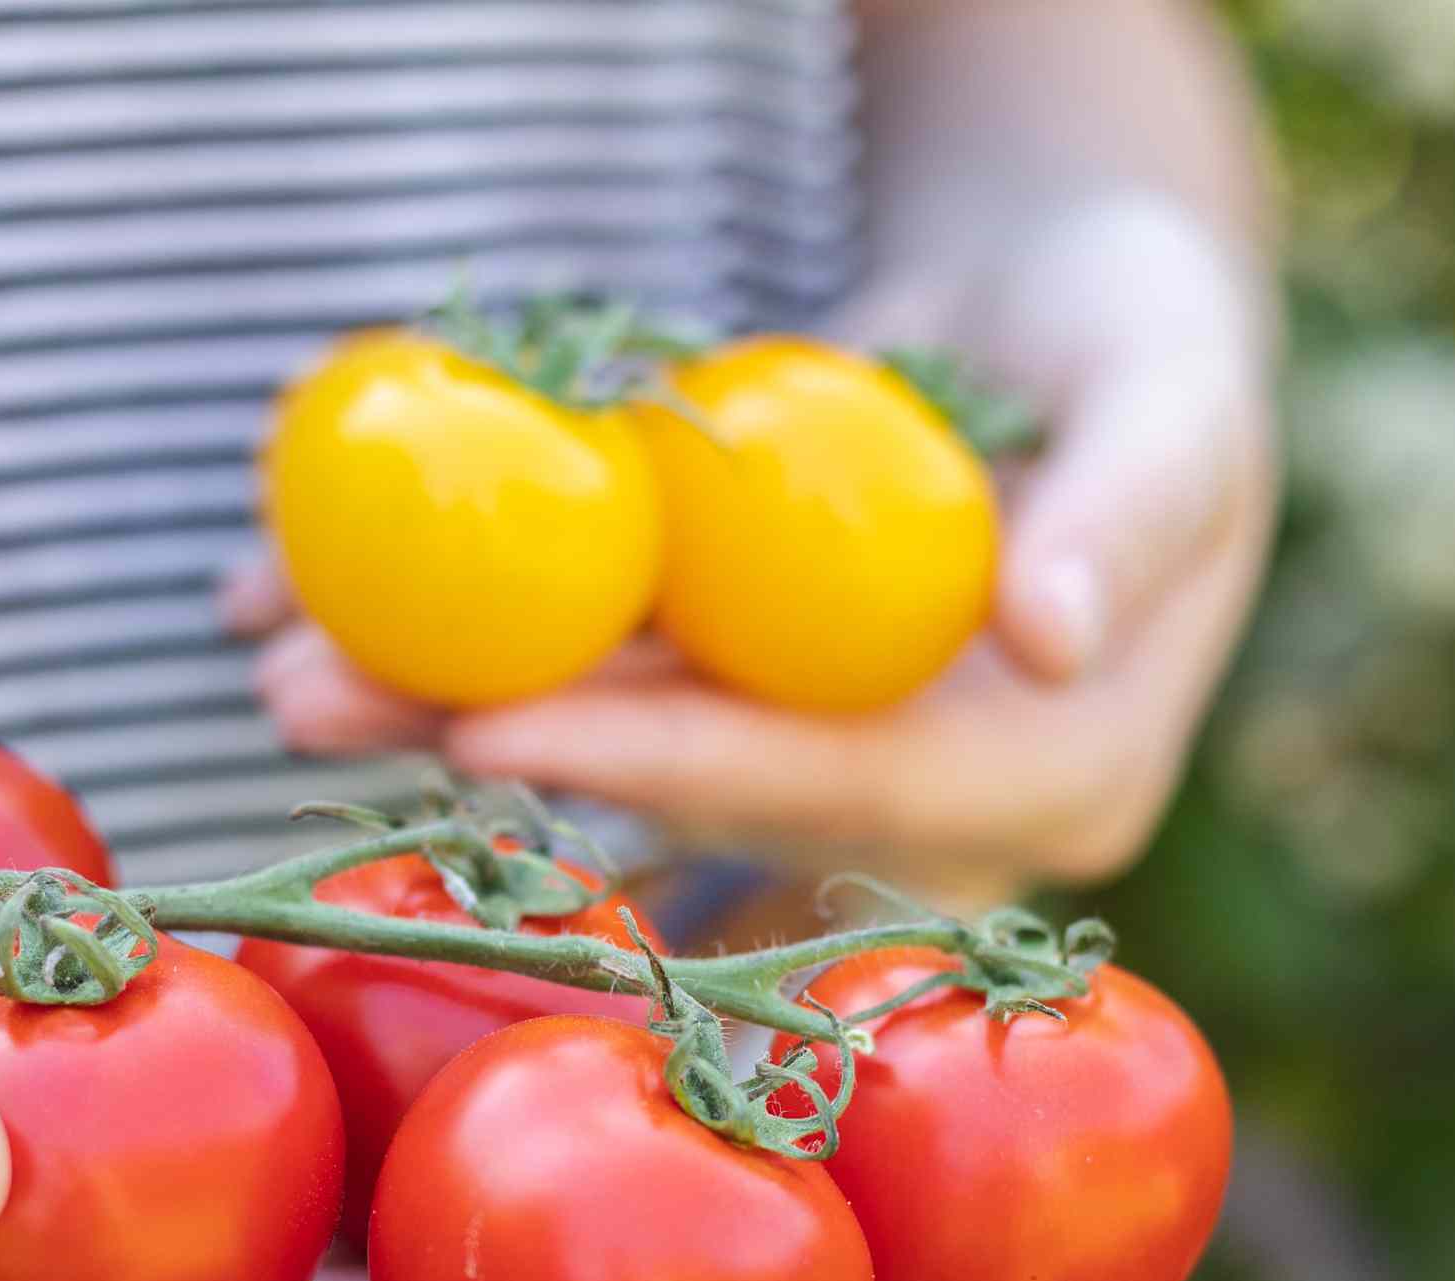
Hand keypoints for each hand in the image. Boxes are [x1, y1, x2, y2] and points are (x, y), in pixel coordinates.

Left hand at [234, 196, 1277, 896]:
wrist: (1081, 302)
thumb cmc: (1150, 333)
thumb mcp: (1180, 396)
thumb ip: (1134, 509)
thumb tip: (1051, 636)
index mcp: (1056, 780)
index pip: (832, 784)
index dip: (662, 761)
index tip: (497, 725)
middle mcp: (924, 804)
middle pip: (680, 786)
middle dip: (490, 742)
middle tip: (307, 702)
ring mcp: (817, 748)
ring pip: (610, 732)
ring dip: (435, 694)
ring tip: (273, 656)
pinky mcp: (739, 687)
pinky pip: (593, 661)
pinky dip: (464, 623)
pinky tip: (310, 590)